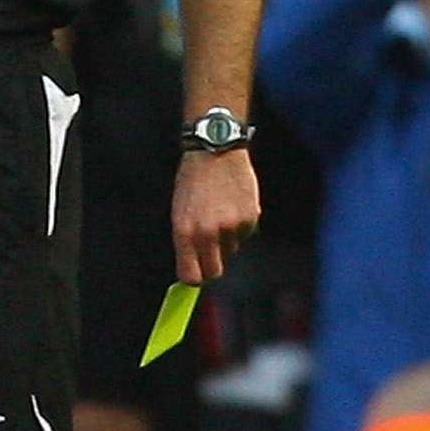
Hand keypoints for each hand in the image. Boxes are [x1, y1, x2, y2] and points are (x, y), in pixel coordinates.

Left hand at [172, 146, 259, 282]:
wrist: (215, 152)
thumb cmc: (192, 180)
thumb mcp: (179, 210)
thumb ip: (186, 240)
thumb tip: (193, 267)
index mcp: (184, 231)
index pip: (191, 275)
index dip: (194, 278)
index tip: (195, 277)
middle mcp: (208, 233)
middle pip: (214, 271)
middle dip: (211, 266)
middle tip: (209, 254)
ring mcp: (231, 227)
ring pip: (230, 250)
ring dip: (225, 240)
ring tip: (219, 213)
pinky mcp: (250, 218)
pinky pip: (245, 235)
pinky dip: (240, 226)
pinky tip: (233, 206)